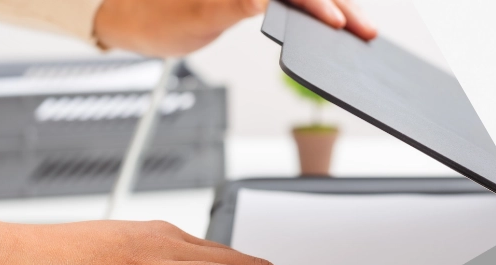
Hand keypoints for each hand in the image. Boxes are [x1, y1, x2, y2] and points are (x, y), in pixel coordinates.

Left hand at [94, 0, 377, 56]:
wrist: (128, 16)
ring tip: (356, 26)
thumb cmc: (153, 17)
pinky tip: (327, 20)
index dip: (321, 3)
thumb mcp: (193, 19)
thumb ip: (232, 5)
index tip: (341, 24)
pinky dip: (311, 9)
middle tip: (366, 31)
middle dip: (339, 4)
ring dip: (330, 5)